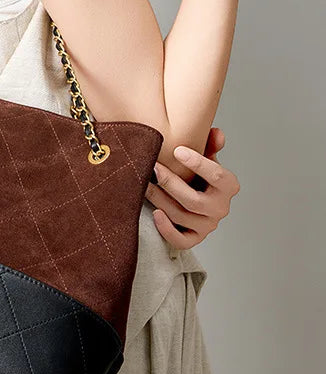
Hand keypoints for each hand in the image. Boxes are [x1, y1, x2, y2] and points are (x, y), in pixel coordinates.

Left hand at [145, 126, 240, 249]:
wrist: (195, 200)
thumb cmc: (199, 176)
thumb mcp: (206, 159)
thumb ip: (210, 145)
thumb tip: (216, 133)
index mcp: (228, 186)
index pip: (217, 175)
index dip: (198, 163)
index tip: (177, 150)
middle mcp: (221, 208)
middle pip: (194, 200)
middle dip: (170, 183)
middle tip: (152, 167)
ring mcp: (208, 226)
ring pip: (182, 217)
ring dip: (160, 200)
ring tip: (145, 185)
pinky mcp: (195, 238)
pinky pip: (181, 240)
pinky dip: (167, 229)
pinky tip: (155, 213)